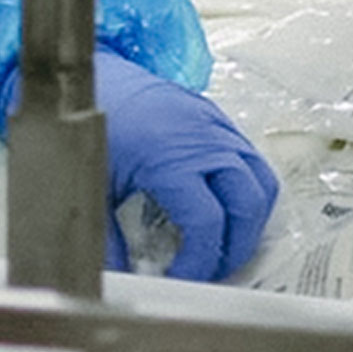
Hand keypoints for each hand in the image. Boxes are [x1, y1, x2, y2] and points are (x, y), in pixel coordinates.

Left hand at [96, 47, 277, 281]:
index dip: (201, 261)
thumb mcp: (94, 182)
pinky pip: (250, 156)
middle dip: (238, 245)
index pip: (207, 222)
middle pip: (248, 203)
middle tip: (213, 267)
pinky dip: (247, 186)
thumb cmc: (93, 120)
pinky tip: (222, 203)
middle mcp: (201, 139)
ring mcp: (213, 123)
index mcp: (170, 157)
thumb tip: (118, 275)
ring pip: (260, 178)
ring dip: (250, 217)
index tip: (184, 277)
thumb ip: (106, 235)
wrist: (92, 74)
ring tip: (223, 241)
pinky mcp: (214, 115)